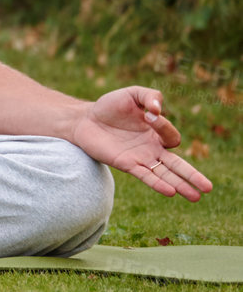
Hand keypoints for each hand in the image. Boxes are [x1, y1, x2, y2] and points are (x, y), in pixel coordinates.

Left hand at [68, 86, 213, 200]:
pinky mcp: (125, 164)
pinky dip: (157, 183)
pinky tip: (170, 192)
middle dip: (193, 176)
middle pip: (177, 165)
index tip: (150, 114)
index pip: (172, 136)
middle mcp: (152, 149)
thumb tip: (157, 109)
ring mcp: (140, 158)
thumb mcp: (132, 94)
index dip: (164, 126)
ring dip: (180, 185)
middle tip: (208, 188)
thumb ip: (149, 96)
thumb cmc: (110, 106)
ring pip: (165, 175)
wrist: (84, 119)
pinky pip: (145, 176)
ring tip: (196, 197)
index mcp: (157, 133)